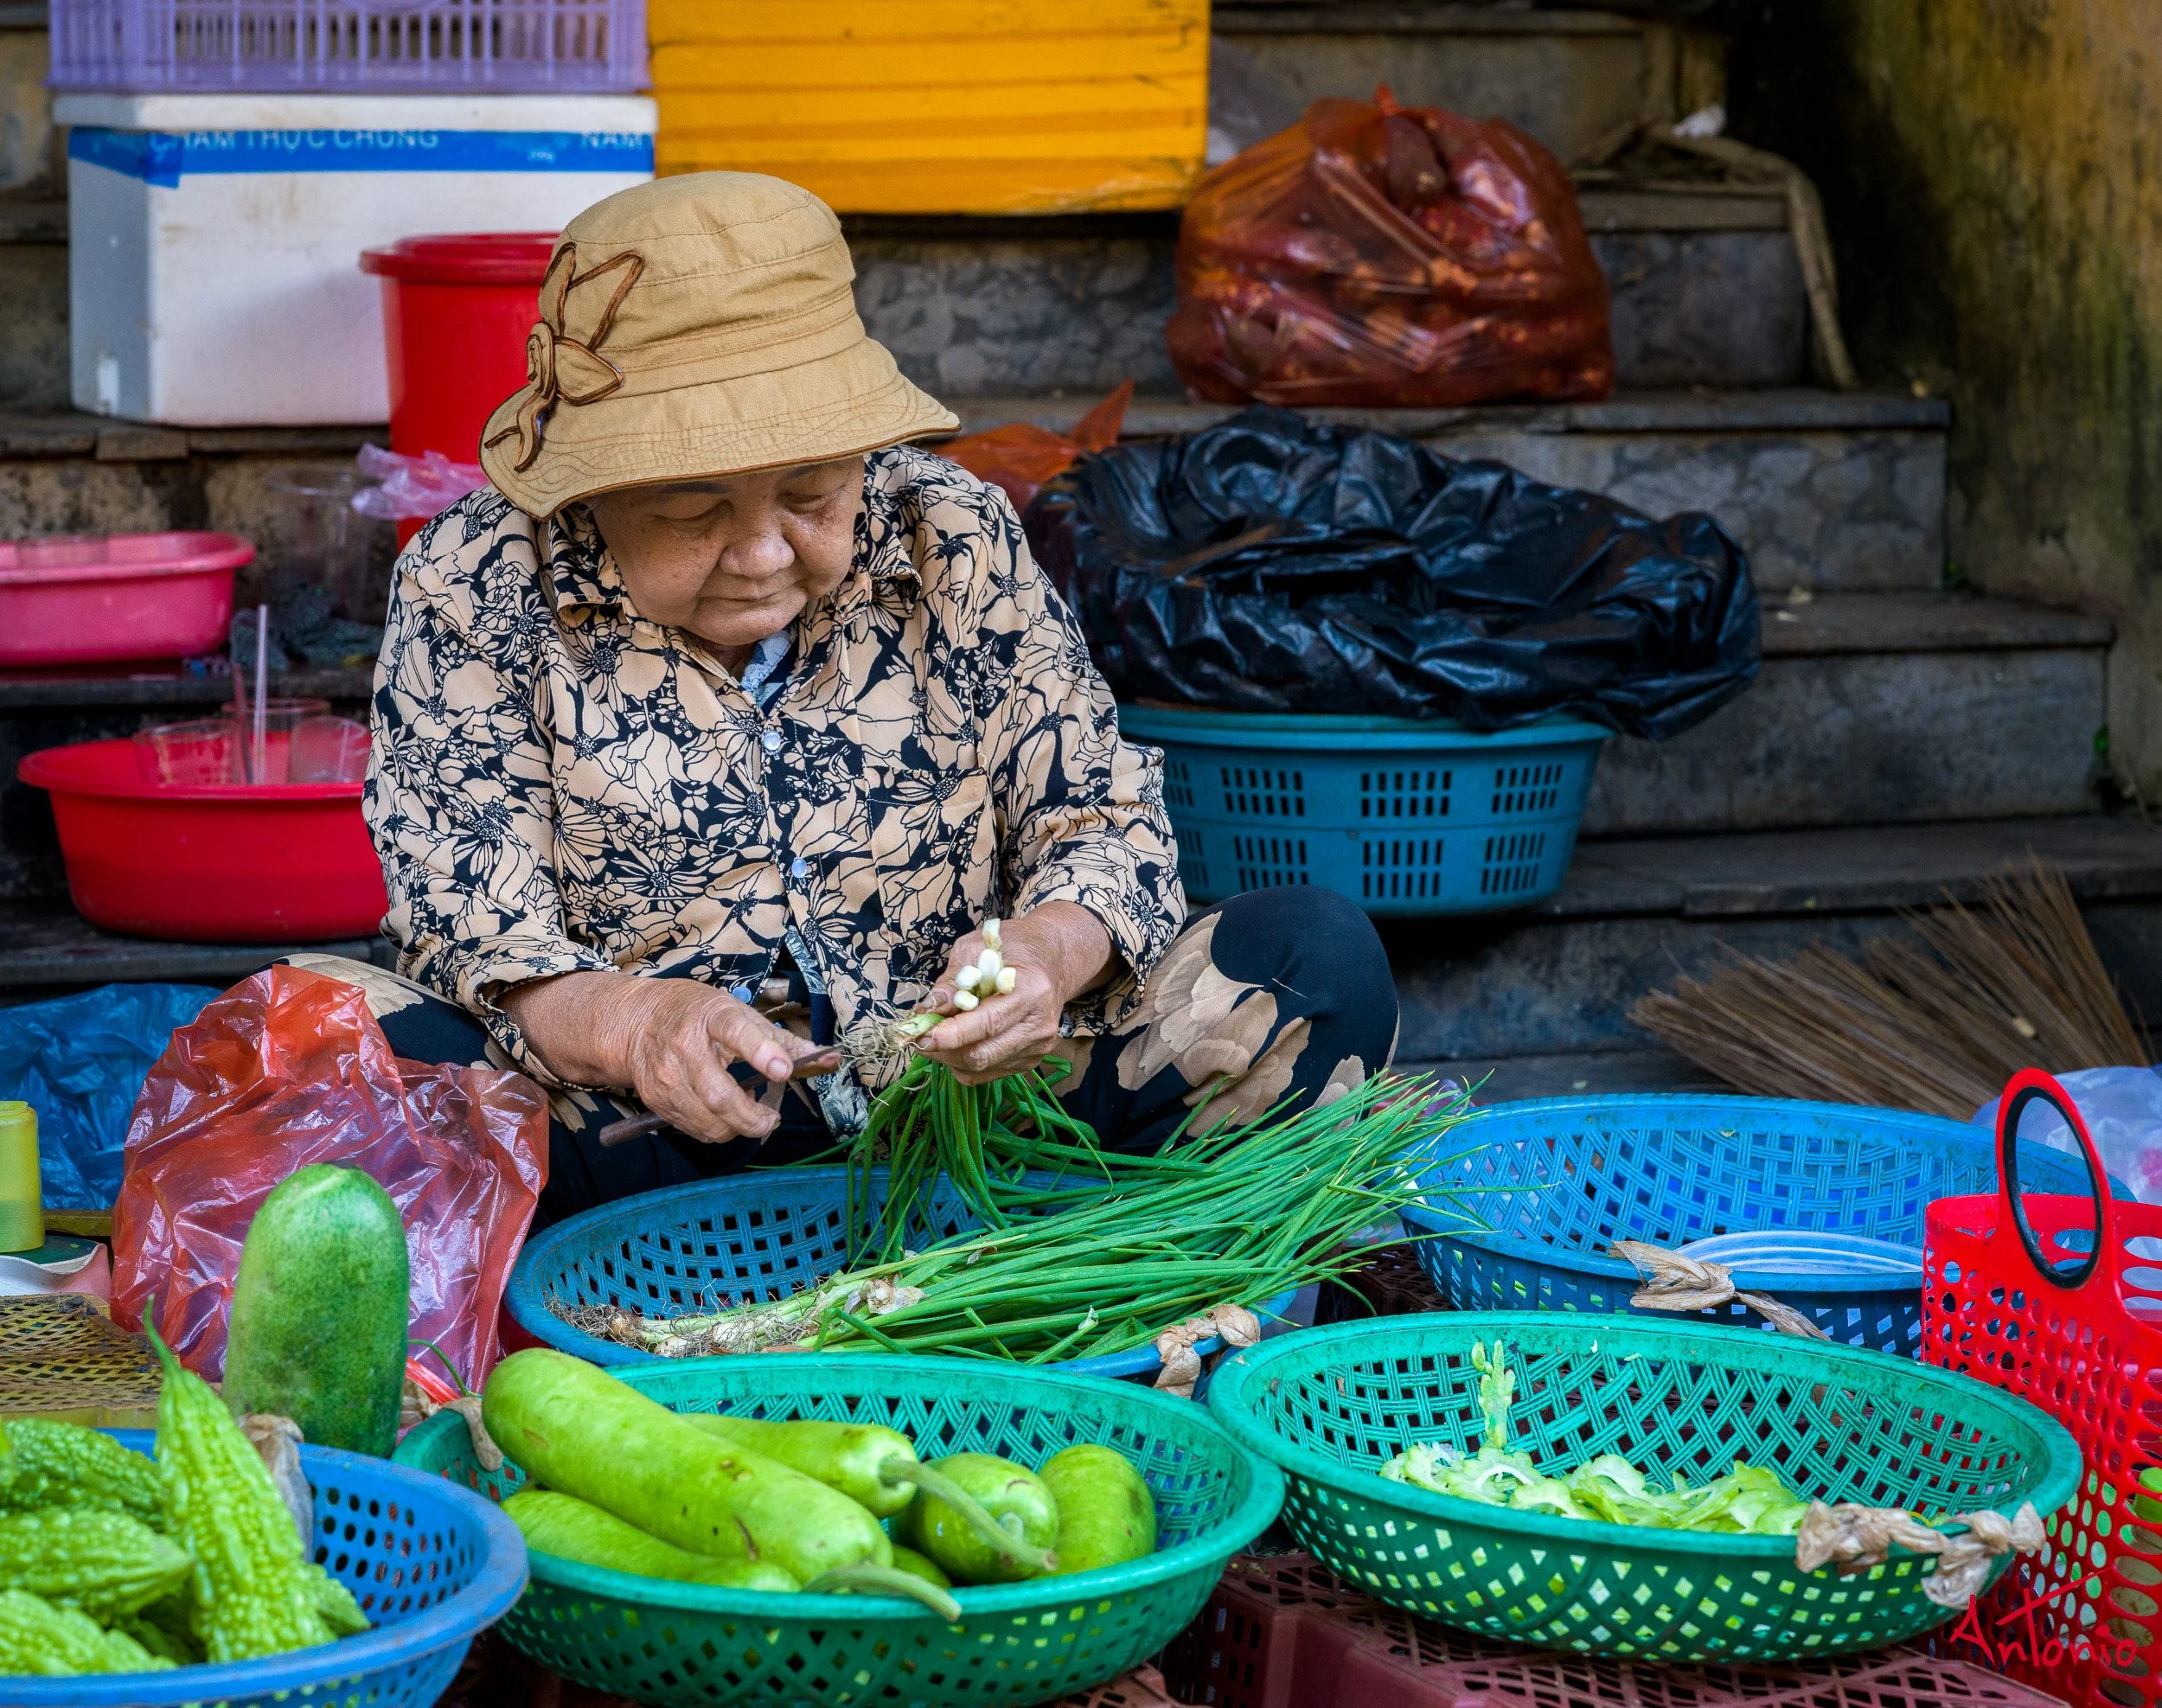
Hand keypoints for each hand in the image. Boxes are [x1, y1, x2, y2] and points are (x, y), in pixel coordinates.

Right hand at [503, 972, 838, 1144]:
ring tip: (748, 1113)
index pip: (736, 1031)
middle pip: (719, 1094)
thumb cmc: (700, 1016)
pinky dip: (716, 1129)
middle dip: (752, 1117)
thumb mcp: (741, 1014)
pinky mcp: (656, 1099)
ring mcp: (666, 1076)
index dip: (761, 1051)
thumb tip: (833, 1059)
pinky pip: (694, 1129)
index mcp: (713, 1015)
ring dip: (736, 1127)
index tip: (782, 1070)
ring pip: (707, 1120)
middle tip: (771, 1119)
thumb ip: (786, 1041)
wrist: (637, 1021)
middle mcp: (684, 1045)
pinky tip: (723, 1114)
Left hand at [915, 903, 1114, 1085]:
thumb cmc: (1014, 947)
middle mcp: (1039, 1025)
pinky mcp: (1031, 1060)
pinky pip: (986, 1074)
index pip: (988, 1023)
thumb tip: (928, 1008)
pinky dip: (962, 1063)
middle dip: (943, 1049)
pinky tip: (956, 1043)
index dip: (952, 1034)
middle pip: (982, 1054)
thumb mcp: (978, 947)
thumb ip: (954, 979)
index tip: (921, 1035)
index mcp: (1031, 991)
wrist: (1053, 960)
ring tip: (935, 1036)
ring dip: (949, 1057)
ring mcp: (1037, 1047)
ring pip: (980, 1068)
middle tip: (917, 1036)